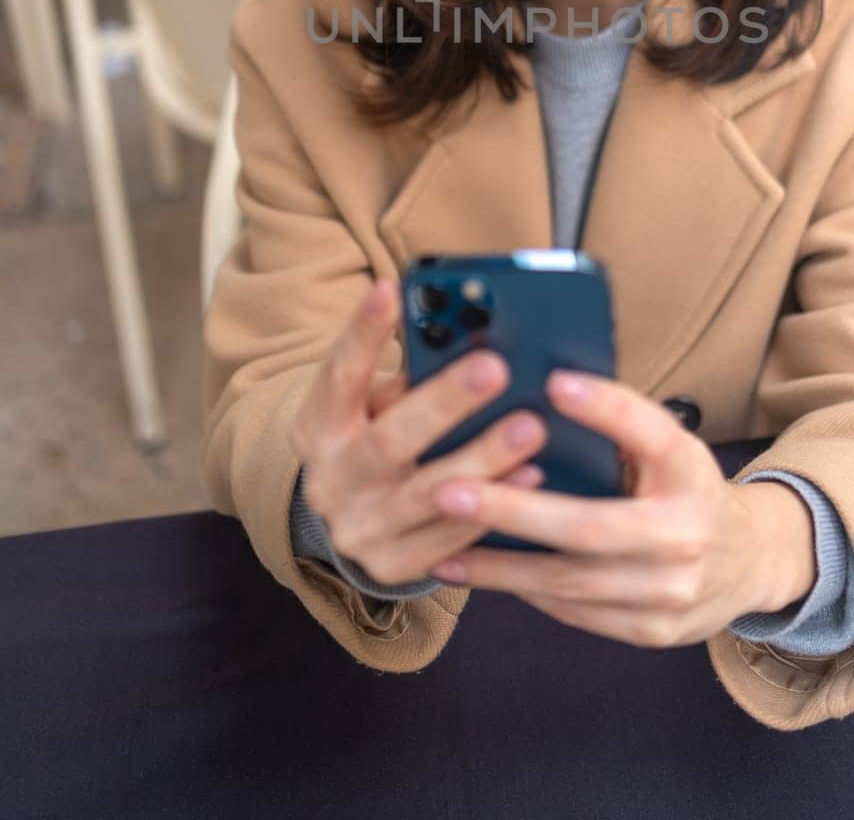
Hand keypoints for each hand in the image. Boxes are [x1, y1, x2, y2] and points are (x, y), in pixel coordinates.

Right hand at [289, 278, 549, 586]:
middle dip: (444, 402)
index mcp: (318, 427)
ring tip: (529, 426)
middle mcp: (330, 480)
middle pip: (390, 439)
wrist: (352, 520)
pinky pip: (451, 537)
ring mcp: (359, 529)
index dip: (362, 331)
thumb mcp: (374, 405)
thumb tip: (467, 338)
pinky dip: (493, 506)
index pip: (339, 374)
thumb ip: (407, 379)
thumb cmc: (378, 436)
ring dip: (483, 458)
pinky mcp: (393, 566)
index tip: (391, 289)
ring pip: (428, 493)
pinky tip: (533, 476)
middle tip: (494, 367)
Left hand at [425, 371, 814, 647]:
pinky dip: (525, 591)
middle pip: (591, 527)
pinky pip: (575, 612)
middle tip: (449, 492)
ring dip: (499, 566)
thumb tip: (543, 390)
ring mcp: (670, 592)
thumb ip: (621, 425)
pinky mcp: (652, 631)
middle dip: (513, 512)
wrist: (751, 563)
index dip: (605, 408)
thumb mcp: (672, 445)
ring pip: (571, 582)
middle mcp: (686, 534)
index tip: (553, 382)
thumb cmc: (688, 488)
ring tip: (441, 544)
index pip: (651, 432)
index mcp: (691, 471)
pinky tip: (481, 572)